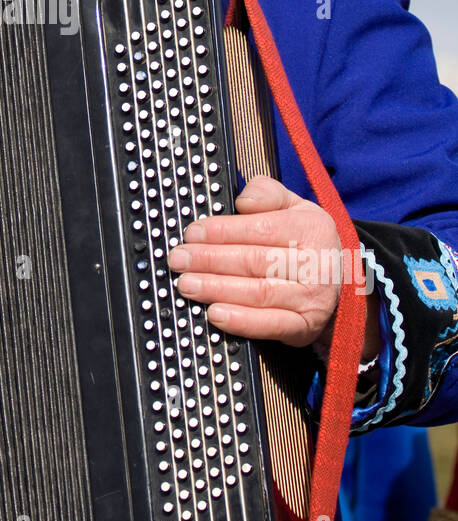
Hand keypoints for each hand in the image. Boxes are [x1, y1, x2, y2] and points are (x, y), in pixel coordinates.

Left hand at [166, 175, 341, 347]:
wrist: (341, 284)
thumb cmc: (305, 242)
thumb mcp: (295, 207)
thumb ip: (268, 193)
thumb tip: (244, 200)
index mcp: (310, 228)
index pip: (259, 229)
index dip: (222, 231)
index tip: (192, 233)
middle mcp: (314, 263)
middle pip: (254, 261)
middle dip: (210, 260)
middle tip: (178, 260)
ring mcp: (311, 298)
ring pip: (258, 293)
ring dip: (217, 289)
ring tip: (186, 284)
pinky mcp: (304, 326)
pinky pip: (270, 325)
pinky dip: (241, 321)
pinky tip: (215, 314)